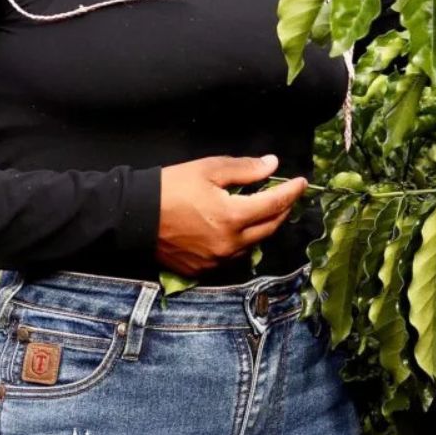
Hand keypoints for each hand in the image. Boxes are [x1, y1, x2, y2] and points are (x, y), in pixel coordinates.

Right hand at [156, 154, 306, 276]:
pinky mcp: (203, 269)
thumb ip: (245, 169)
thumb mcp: (208, 169)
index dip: (291, 191)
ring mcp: (217, 259)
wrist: (133, 215)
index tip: (302, 182)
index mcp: (233, 217)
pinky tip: (238, 229)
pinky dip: (241, 241)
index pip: (275, 204)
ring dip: (262, 227)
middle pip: (269, 227)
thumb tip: (272, 165)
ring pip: (253, 244)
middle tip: (285, 196)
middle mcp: (230, 243)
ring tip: (262, 211)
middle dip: (282, 210)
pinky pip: (233, 256)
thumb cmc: (170, 187)